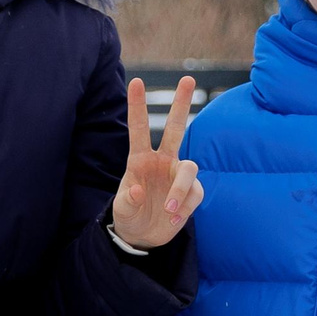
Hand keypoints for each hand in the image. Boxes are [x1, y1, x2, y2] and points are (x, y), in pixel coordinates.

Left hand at [111, 75, 200, 248]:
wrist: (145, 236)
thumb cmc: (129, 216)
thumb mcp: (122, 211)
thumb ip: (127, 201)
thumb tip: (138, 190)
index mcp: (139, 159)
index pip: (138, 128)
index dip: (137, 106)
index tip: (137, 81)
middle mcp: (162, 160)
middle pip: (175, 128)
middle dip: (181, 104)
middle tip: (188, 78)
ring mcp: (178, 174)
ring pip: (190, 168)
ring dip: (180, 189)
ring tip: (167, 208)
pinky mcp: (192, 192)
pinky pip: (195, 194)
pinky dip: (184, 207)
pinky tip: (173, 217)